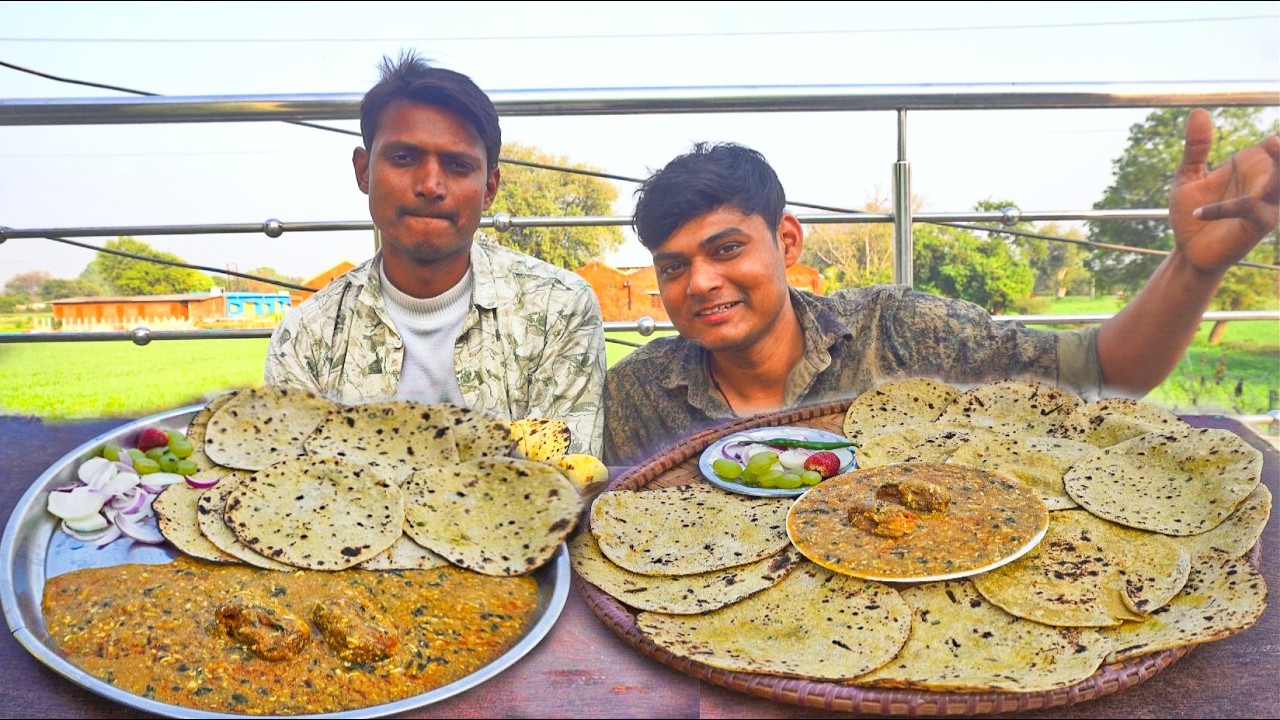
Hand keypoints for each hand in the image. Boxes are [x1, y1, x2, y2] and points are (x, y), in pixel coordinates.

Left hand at [1168, 108, 1279, 275]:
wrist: (1187, 251)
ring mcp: (1266, 203)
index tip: (1274, 134)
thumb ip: (1196, 147)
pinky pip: (1248, 208)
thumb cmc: (1191, 212)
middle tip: (1276, 137)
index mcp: (1251, 165)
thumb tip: (1198, 111)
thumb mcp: (1189, 176)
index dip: (1277, 138)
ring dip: (1279, 168)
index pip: (1273, 143)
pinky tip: (1198, 212)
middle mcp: (1264, 182)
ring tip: (1273, 143)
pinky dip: (1223, 208)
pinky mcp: (1257, 224)